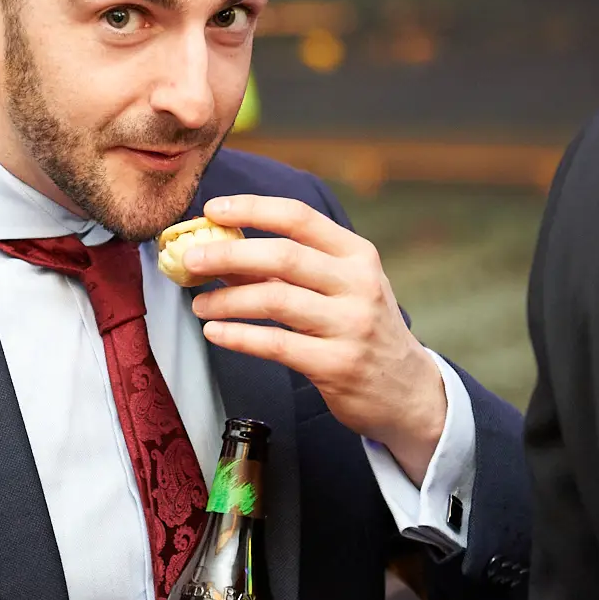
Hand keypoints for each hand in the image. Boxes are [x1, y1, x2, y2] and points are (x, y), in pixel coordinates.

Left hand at [182, 194, 447, 483]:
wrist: (408, 390)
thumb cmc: (362, 328)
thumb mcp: (341, 287)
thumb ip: (290, 268)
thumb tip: (223, 249)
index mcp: (357, 254)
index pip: (299, 218)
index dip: (251, 208)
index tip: (211, 210)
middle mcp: (358, 285)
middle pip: (283, 256)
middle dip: (228, 254)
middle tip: (191, 259)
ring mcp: (350, 325)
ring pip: (275, 300)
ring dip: (226, 299)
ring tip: (198, 303)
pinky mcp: (337, 365)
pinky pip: (276, 344)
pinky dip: (238, 336)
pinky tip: (215, 331)